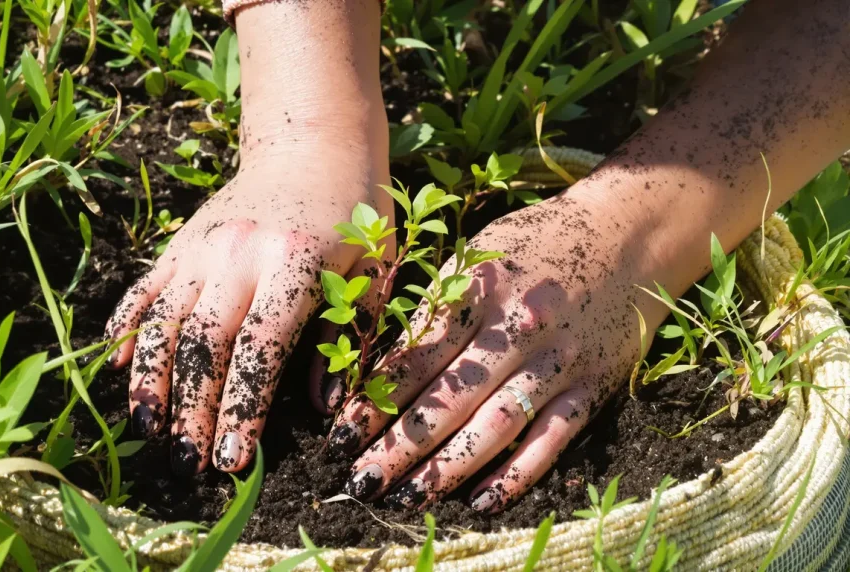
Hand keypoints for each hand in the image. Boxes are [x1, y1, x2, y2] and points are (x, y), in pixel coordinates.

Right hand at [106, 140, 390, 475]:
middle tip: (187, 464)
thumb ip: (350, 334)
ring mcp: (199, 247)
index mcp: (291, 263)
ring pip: (163, 323)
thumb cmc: (355, 209)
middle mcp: (235, 254)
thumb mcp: (374, 268)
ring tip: (148, 433)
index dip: (241, 408)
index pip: (258, 349)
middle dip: (192, 409)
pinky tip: (119, 372)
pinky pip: (143, 292)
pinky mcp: (179, 243)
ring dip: (152, 382)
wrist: (311, 142)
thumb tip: (326, 408)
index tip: (231, 460)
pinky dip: (128, 332)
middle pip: (203, 344)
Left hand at [327, 191, 665, 512]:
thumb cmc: (536, 243)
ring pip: (495, 426)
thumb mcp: (478, 256)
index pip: (416, 357)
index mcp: (479, 289)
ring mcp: (557, 360)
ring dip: (448, 468)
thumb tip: (386, 369)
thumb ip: (438, 308)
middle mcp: (517, 328)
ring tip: (408, 498)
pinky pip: (550, 439)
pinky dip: (517, 475)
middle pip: (449, 399)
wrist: (628, 231)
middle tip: (361, 481)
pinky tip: (481, 501)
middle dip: (399, 446)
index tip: (341, 436)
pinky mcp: (590, 386)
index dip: (376, 401)